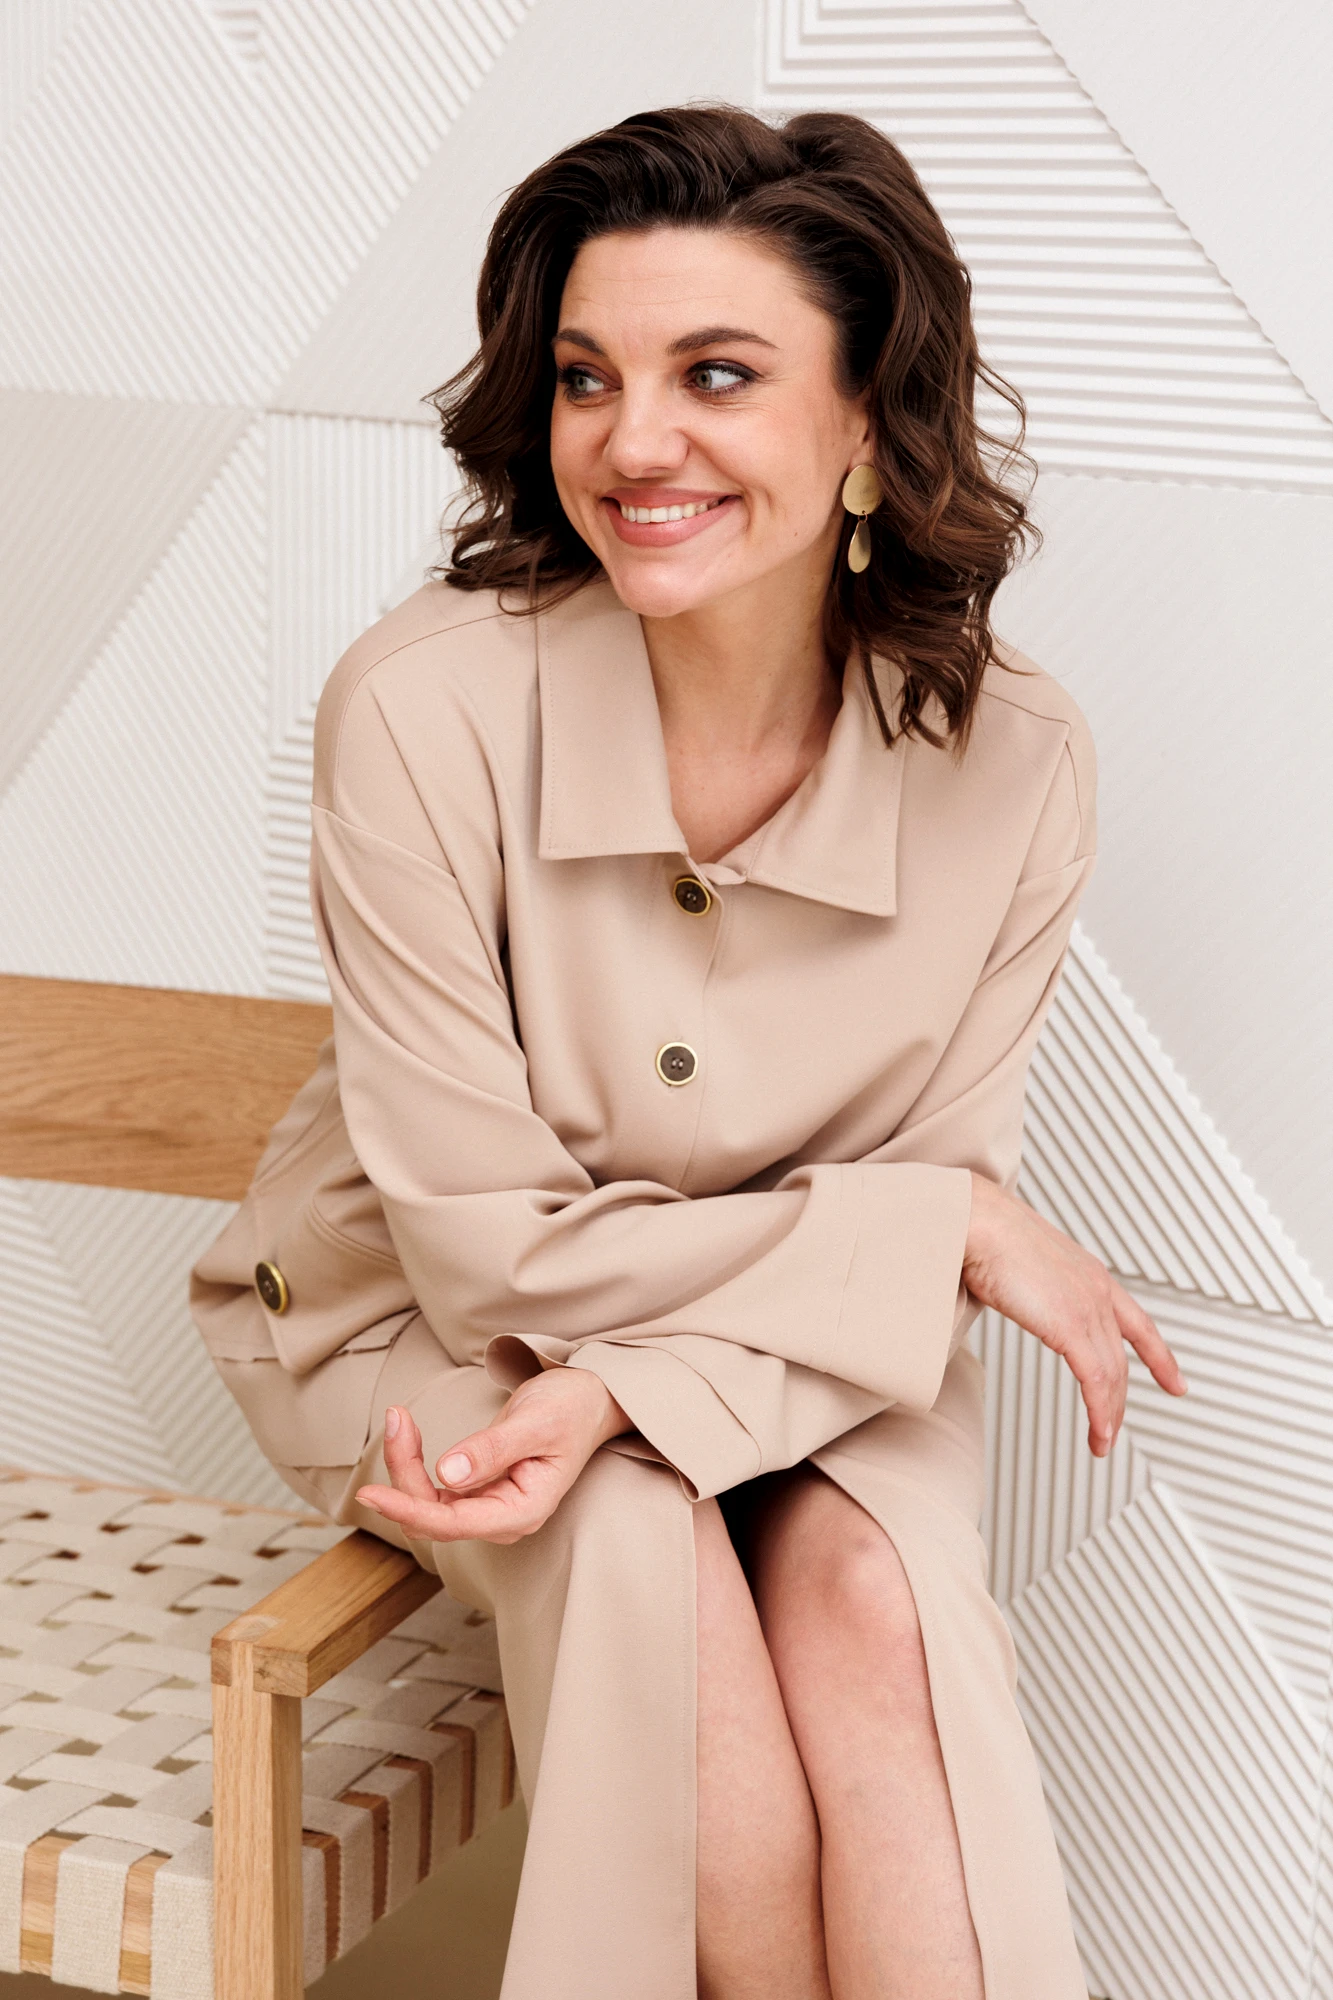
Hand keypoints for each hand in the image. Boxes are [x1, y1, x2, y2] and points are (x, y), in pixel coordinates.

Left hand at [355, 1367, 631, 1544]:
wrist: (587, 1399)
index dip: (406, 1509)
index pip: (451, 1524)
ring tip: (401, 1417)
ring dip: (405, 1465)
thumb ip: (493, 1449)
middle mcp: (502, 1518)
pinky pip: (433, 1489)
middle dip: (404, 1471)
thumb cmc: (570, 1408)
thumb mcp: (536, 1422)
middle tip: (398, 1416)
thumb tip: (447, 1473)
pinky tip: (409, 1432)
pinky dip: (414, 1461)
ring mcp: (489, 1508)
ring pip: (427, 1504)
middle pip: (432, 1515)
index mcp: (522, 1511)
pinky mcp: (478, 1492)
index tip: (368, 1493)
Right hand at [964, 1174, 1185, 1457]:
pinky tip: (1099, 1433)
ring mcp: (1088, 1307)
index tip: (1175, 1382)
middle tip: (1113, 1431)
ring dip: (1109, 1416)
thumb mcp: (1019, 1262)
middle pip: (1122, 1359)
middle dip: (1122, 1402)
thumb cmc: (981, 1231)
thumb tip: (1013, 1294)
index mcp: (1089, 1273)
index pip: (1138, 1324)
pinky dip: (1101, 1412)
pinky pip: (1096, 1381)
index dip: (1159, 1357)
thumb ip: (1029, 1283)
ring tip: (1102, 1443)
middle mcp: (1097, 1290)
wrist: (973, 1220)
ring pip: (1112, 1376)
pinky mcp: (1071, 1326)